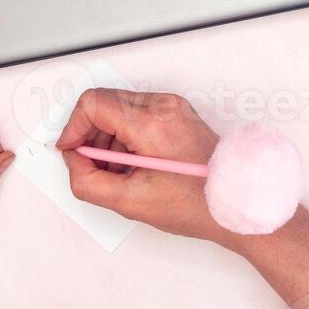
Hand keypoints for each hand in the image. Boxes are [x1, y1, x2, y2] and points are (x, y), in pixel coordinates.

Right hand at [56, 87, 308, 308]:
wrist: (237, 205)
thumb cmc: (197, 205)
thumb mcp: (132, 202)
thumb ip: (88, 182)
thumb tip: (72, 162)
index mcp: (152, 123)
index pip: (92, 104)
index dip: (73, 129)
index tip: (71, 152)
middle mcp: (163, 106)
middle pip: (103, 103)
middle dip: (89, 135)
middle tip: (90, 167)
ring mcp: (172, 107)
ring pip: (118, 108)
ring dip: (106, 138)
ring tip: (117, 172)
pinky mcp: (177, 113)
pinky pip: (136, 114)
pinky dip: (124, 137)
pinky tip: (133, 165)